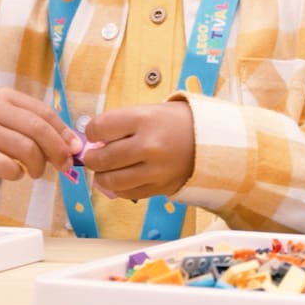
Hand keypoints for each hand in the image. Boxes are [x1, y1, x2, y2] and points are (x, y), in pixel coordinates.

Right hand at [0, 88, 80, 183]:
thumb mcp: (7, 122)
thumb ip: (37, 128)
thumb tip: (74, 145)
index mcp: (5, 96)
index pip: (44, 112)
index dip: (64, 133)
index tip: (75, 149)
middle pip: (37, 129)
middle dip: (56, 150)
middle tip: (63, 166)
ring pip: (23, 147)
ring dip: (38, 165)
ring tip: (36, 172)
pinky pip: (3, 165)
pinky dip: (16, 173)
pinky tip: (15, 174)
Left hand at [81, 101, 195, 199]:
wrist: (211, 140)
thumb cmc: (177, 122)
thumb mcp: (151, 111)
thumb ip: (122, 124)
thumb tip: (94, 142)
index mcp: (144, 119)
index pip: (99, 128)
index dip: (92, 131)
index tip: (96, 133)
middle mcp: (149, 145)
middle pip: (102, 157)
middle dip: (92, 157)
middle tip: (94, 155)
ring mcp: (155, 170)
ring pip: (111, 180)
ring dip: (102, 176)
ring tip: (105, 169)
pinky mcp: (161, 187)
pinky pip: (127, 193)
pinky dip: (118, 188)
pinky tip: (121, 178)